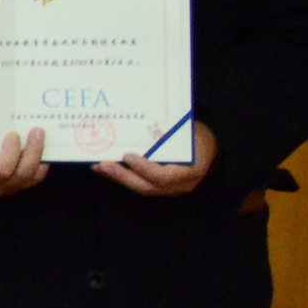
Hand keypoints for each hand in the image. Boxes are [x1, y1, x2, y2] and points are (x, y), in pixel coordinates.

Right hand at [0, 128, 47, 197]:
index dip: (10, 153)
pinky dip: (40, 163)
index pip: (1, 171)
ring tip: (40, 136)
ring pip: (32, 177)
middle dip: (33, 151)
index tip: (12, 134)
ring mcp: (7, 189)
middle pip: (22, 173)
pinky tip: (41, 148)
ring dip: (40, 156)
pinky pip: (33, 178)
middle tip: (36, 131)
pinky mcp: (15, 187)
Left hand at [99, 120, 218, 198]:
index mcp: (192, 170)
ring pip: (141, 187)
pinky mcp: (160, 187)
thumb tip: (146, 118)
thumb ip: (172, 131)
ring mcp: (170, 188)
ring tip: (99, 166)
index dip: (144, 168)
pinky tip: (104, 168)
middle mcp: (181, 184)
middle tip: (104, 164)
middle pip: (148, 186)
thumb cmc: (198, 137)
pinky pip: (139, 184)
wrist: (209, 151)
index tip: (128, 156)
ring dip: (118, 177)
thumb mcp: (192, 132)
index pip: (165, 176)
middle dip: (123, 176)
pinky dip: (121, 176)